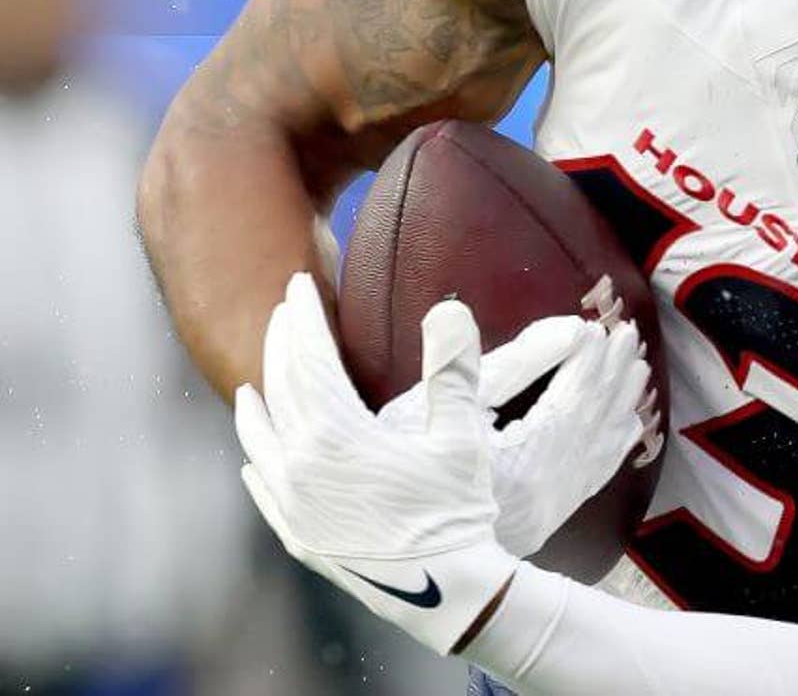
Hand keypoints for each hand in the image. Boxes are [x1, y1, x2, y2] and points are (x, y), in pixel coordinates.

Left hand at [236, 275, 650, 653]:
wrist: (444, 594)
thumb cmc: (457, 511)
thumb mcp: (462, 436)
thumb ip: (453, 370)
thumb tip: (448, 308)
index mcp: (335, 435)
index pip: (308, 358)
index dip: (303, 316)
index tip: (299, 283)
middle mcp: (299, 467)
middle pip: (279, 389)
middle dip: (281, 344)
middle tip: (286, 310)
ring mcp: (292, 505)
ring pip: (261, 438)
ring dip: (259, 400)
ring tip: (258, 378)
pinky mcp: (297, 535)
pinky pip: (262, 486)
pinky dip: (257, 456)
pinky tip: (255, 453)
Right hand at [379, 313, 663, 557]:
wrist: (394, 565)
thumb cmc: (396, 487)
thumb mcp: (418, 422)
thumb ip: (452, 368)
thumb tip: (458, 311)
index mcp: (520, 463)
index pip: (566, 401)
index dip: (582, 361)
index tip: (592, 326)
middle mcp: (545, 490)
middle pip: (591, 420)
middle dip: (610, 374)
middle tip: (627, 334)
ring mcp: (548, 510)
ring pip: (598, 447)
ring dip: (619, 403)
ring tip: (638, 368)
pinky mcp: (542, 524)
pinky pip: (593, 478)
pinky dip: (614, 446)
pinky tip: (628, 428)